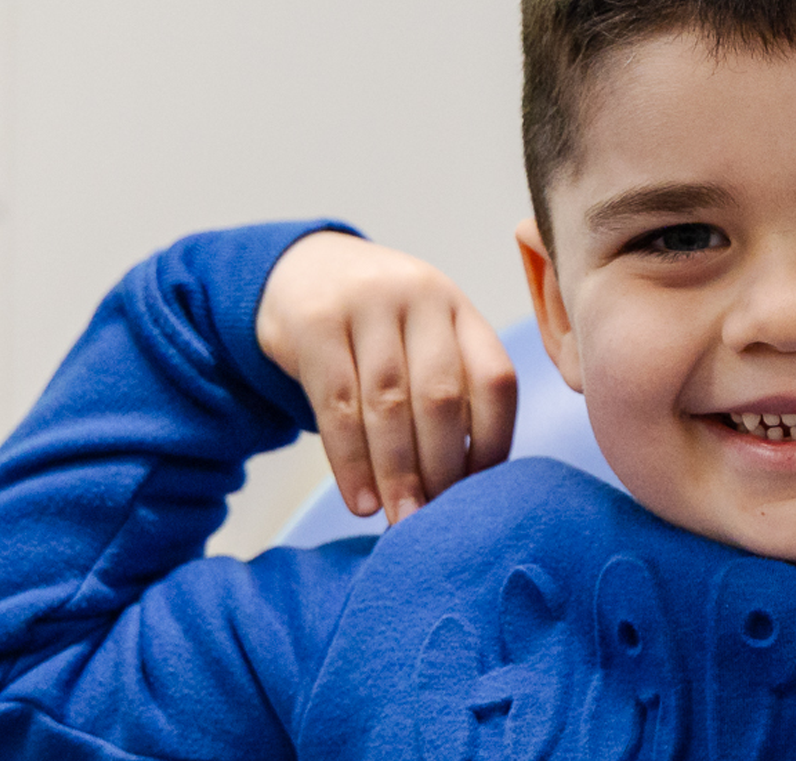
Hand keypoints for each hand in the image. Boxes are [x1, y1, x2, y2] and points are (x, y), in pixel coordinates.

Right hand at [257, 232, 517, 521]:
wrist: (301, 272)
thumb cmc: (376, 330)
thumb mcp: (422, 341)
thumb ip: (448, 394)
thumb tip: (465, 491)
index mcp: (461, 310)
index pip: (494, 382)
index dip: (493, 444)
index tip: (478, 497)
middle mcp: (422, 298)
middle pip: (440, 397)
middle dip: (440, 470)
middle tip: (433, 523)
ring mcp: (368, 303)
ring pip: (388, 404)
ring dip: (396, 473)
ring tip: (399, 520)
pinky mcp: (315, 322)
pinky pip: (336, 404)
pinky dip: (350, 461)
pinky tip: (359, 500)